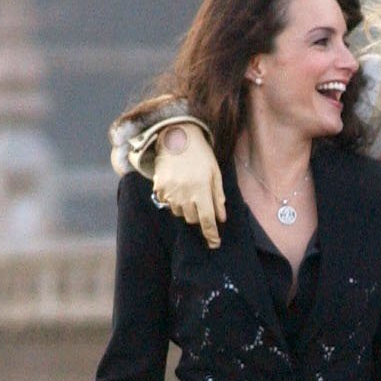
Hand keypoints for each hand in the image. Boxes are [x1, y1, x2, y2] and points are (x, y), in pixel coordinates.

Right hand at [151, 125, 224, 247]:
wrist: (177, 136)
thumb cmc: (200, 155)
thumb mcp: (215, 173)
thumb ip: (218, 197)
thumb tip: (221, 218)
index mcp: (201, 190)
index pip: (207, 220)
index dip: (211, 235)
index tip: (214, 244)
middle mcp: (184, 194)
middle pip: (192, 219)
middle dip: (198, 216)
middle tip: (200, 202)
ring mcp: (170, 191)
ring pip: (179, 213)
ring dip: (185, 208)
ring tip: (188, 190)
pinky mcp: (159, 187)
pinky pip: (166, 203)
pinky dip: (173, 201)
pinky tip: (177, 187)